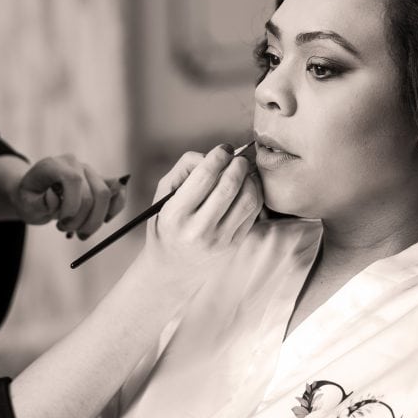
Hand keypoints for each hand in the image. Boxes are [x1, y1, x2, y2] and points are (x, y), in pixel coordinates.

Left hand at [12, 154, 127, 237]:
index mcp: (53, 165)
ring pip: (107, 196)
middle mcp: (74, 164)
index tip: (62, 222)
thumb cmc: (29, 199)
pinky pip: (117, 193)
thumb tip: (56, 197)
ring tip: (79, 231)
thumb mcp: (26, 205)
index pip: (73, 180)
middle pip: (95, 191)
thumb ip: (39, 202)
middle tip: (67, 230)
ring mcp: (89, 171)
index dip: (73, 205)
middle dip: (84, 219)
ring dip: (96, 220)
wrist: (34, 194)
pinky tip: (103, 221)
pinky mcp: (100, 181)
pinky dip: (114, 209)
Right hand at [137, 144, 262, 287]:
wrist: (172, 268)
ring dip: (250, 178)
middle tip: (238, 158)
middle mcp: (198, 229)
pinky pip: (253, 213)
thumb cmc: (167, 225)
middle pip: (229, 186)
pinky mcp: (234, 245)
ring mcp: (219, 240)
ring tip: (244, 172)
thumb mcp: (162, 196)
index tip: (223, 149)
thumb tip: (211, 156)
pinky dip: (255, 194)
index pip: (204, 177)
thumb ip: (183, 169)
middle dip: (238, 164)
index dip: (218, 156)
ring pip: (247, 199)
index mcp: (176, 214)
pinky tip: (247, 187)